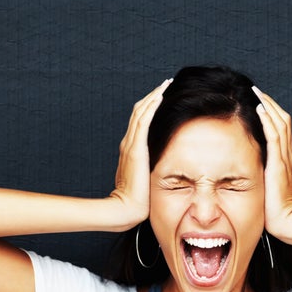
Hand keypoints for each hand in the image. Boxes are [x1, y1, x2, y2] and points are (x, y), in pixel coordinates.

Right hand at [111, 79, 171, 226]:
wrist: (126, 208)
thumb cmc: (138, 199)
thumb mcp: (146, 179)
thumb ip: (152, 169)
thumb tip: (165, 166)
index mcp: (131, 149)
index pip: (140, 121)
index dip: (150, 107)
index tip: (162, 96)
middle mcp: (128, 143)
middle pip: (139, 111)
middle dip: (153, 96)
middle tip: (165, 83)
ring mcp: (130, 145)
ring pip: (141, 112)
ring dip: (153, 96)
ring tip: (165, 84)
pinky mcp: (135, 149)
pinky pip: (143, 122)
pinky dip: (151, 107)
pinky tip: (159, 97)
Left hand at [253, 86, 291, 241]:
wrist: (288, 222)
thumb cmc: (275, 211)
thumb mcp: (267, 188)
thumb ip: (261, 176)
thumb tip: (246, 169)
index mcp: (285, 160)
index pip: (281, 130)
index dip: (272, 115)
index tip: (260, 103)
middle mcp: (288, 156)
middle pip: (283, 121)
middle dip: (270, 104)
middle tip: (258, 91)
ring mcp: (285, 159)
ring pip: (280, 124)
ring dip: (269, 106)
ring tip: (258, 93)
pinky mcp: (279, 164)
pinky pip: (274, 136)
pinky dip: (268, 120)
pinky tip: (260, 109)